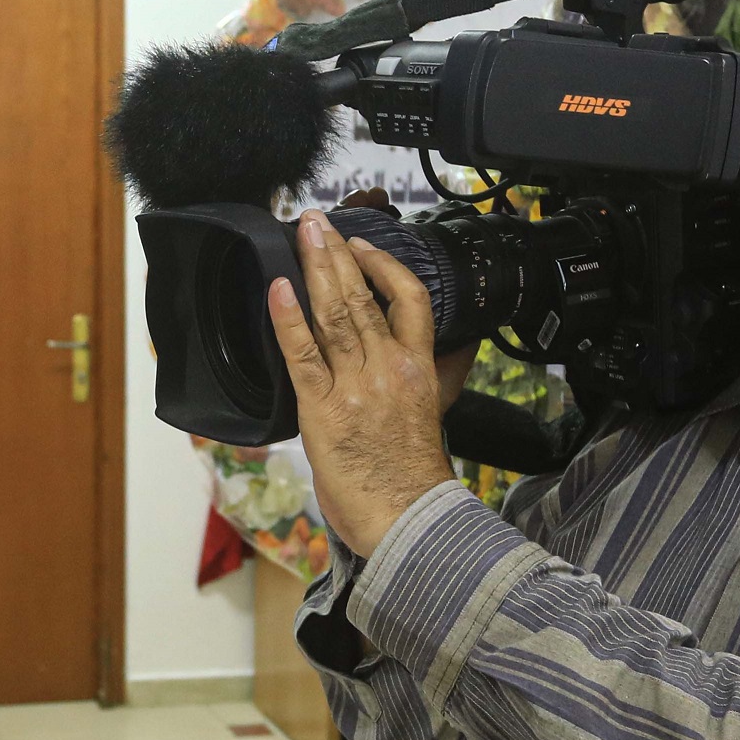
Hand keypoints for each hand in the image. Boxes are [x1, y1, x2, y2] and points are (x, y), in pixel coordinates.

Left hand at [266, 215, 475, 554]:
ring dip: (314, 270)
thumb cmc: (415, 474)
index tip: (363, 245)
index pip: (410, 298)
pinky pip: (302, 356)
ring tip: (301, 235)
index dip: (384, 265)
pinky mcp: (322, 410)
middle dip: (337, 253)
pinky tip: (278, 288)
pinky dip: (289, 320)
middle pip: (363, 297)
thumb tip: (460, 346)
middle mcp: (388, 369)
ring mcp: (354, 387)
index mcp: (417, 368)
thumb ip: (441, 374)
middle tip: (316, 220)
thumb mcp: (437, 411)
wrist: (407, 519)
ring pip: (334, 316)